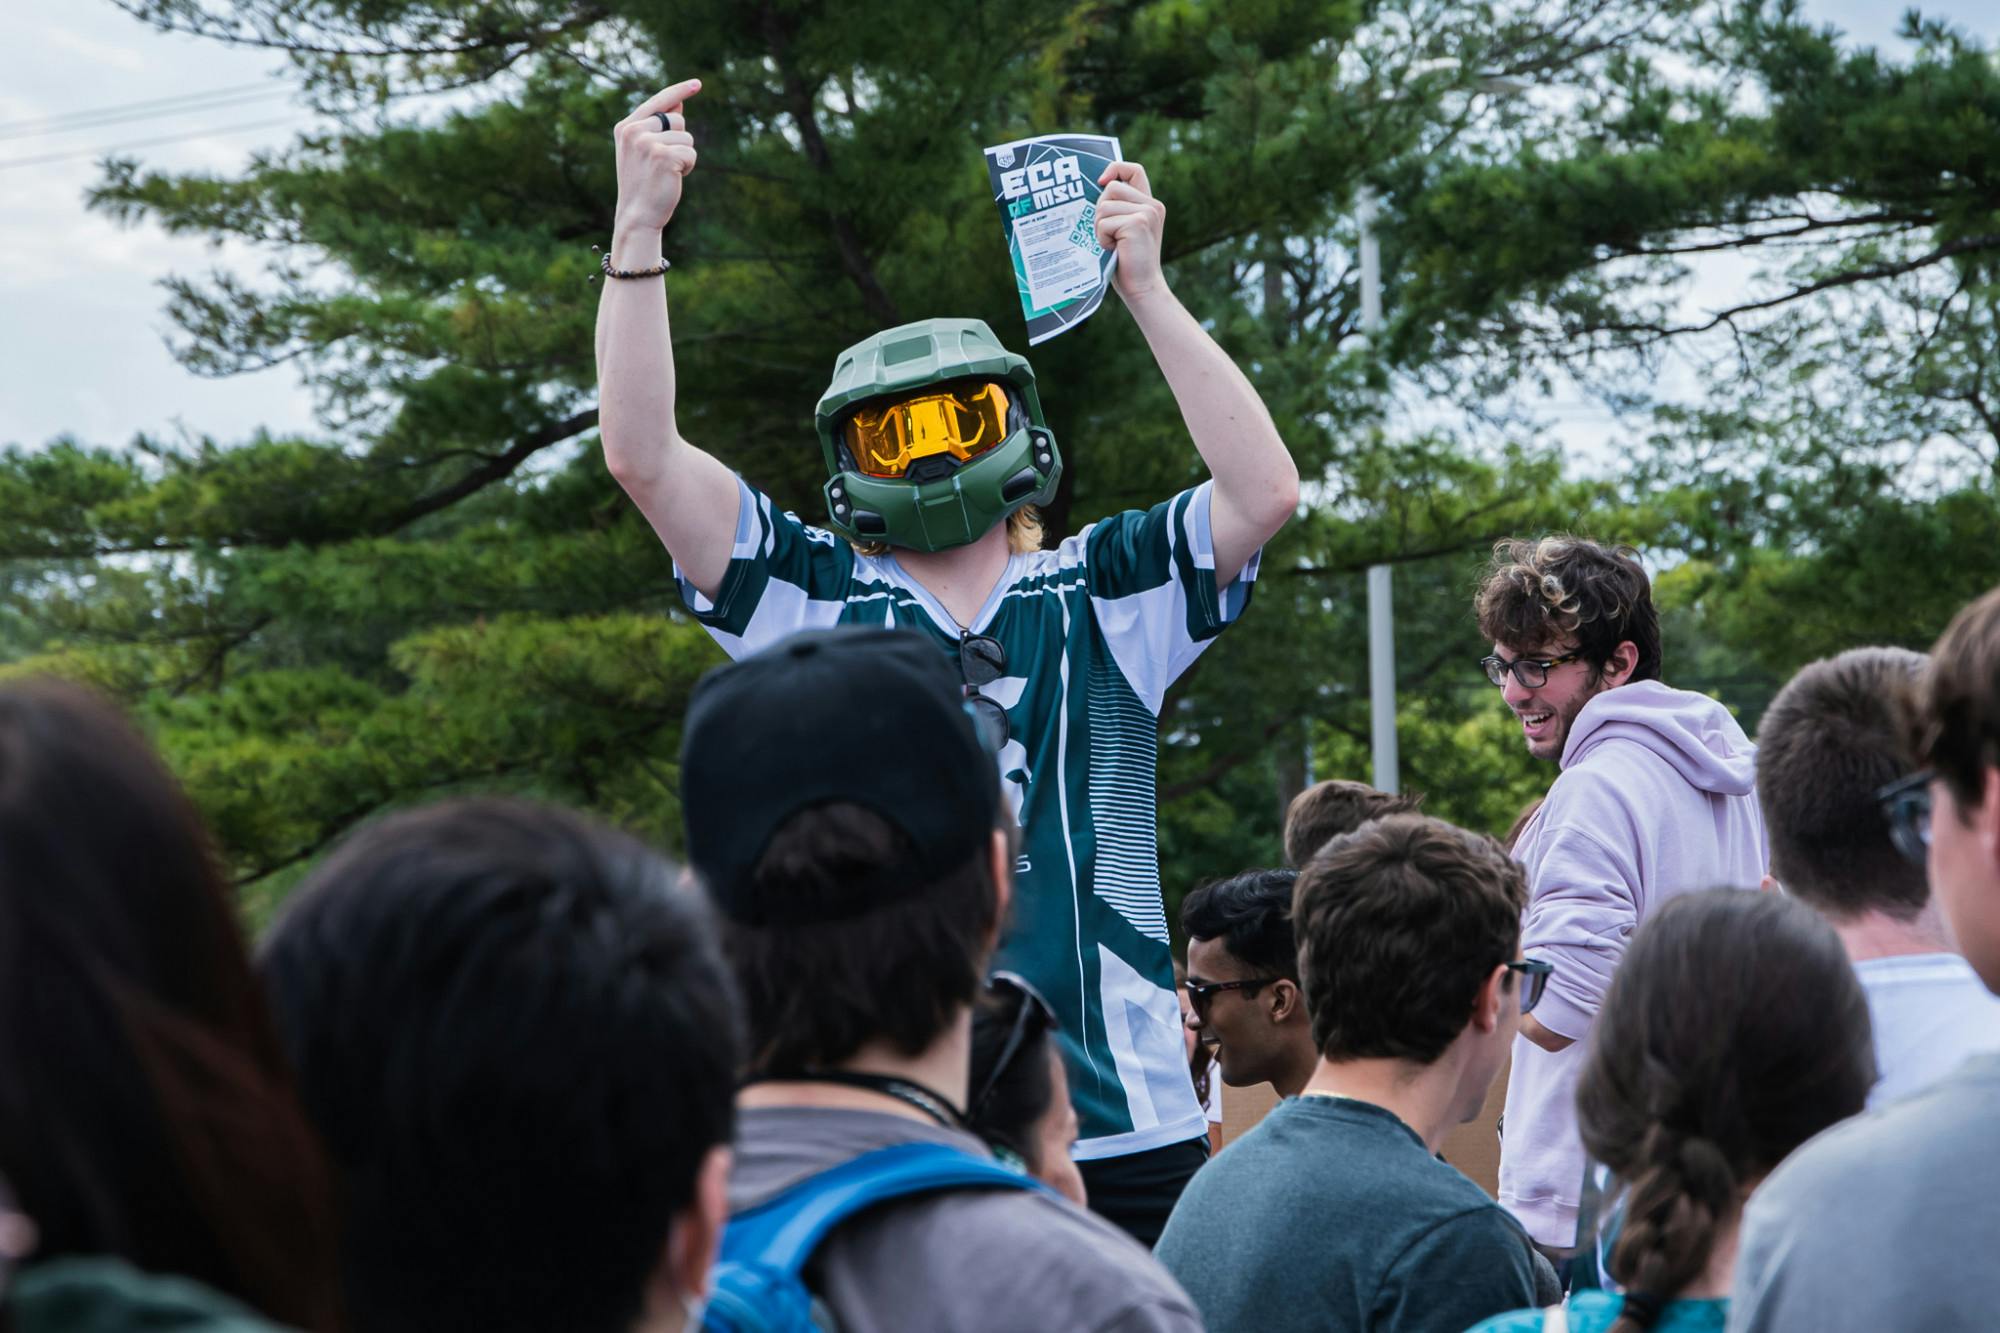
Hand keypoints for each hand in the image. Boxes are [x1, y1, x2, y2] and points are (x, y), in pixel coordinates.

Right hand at [612, 78, 701, 237]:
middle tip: (662, 164)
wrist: (637, 215)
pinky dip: (688, 167)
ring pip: (687, 137)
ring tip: (666, 172)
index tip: (698, 83)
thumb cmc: (643, 183)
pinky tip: (672, 178)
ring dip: (684, 156)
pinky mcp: (664, 156)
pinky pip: (691, 153)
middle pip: (678, 120)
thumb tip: (678, 104)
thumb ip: (658, 126)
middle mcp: (634, 131)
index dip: (680, 91)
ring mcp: (648, 142)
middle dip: (679, 141)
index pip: (658, 102)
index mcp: (626, 127)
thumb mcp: (644, 151)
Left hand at [1094, 160, 1166, 302]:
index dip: (1115, 169)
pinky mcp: (1137, 223)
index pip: (1133, 170)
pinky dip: (1102, 238)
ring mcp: (1146, 213)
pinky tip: (1114, 250)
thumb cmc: (1126, 261)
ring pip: (1104, 206)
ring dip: (1100, 228)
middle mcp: (1152, 205)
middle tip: (1111, 234)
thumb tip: (1094, 188)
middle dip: (1101, 211)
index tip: (1101, 182)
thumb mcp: (1123, 229)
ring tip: (1113, 244)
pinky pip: (1103, 222)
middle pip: (1111, 188)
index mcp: (1150, 203)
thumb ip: (1117, 208)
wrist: (1141, 288)